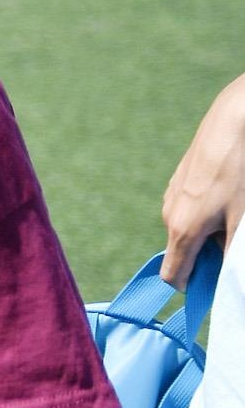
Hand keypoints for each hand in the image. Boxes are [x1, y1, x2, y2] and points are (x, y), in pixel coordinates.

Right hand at [163, 74, 244, 283]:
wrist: (235, 120)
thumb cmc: (241, 172)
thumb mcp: (243, 220)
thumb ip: (231, 253)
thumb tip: (227, 275)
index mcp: (183, 230)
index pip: (173, 277)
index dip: (196, 288)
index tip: (220, 286)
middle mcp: (170, 214)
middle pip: (185, 253)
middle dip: (211, 257)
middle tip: (239, 243)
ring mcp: (173, 195)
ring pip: (190, 230)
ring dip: (212, 234)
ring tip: (239, 214)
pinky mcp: (180, 180)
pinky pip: (191, 209)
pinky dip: (209, 214)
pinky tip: (231, 195)